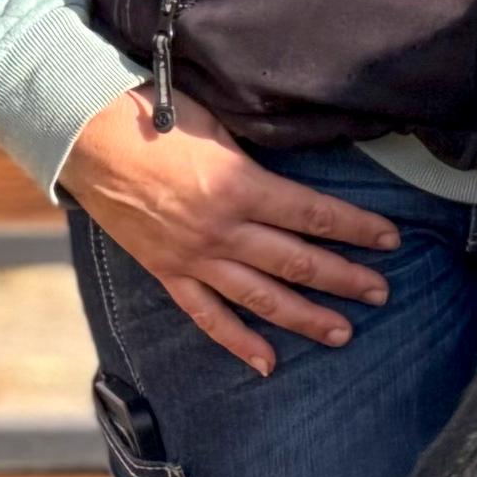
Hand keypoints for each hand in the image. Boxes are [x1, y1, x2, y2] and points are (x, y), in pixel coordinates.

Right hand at [58, 90, 401, 375]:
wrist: (85, 133)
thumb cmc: (154, 113)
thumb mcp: (219, 123)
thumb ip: (257, 154)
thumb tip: (299, 166)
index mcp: (240, 186)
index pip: (314, 214)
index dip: (356, 228)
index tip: (391, 239)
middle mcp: (222, 230)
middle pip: (297, 261)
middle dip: (344, 278)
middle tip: (381, 293)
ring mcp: (193, 257)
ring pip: (261, 297)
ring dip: (305, 317)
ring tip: (343, 332)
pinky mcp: (167, 271)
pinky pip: (207, 316)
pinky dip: (238, 341)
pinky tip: (267, 363)